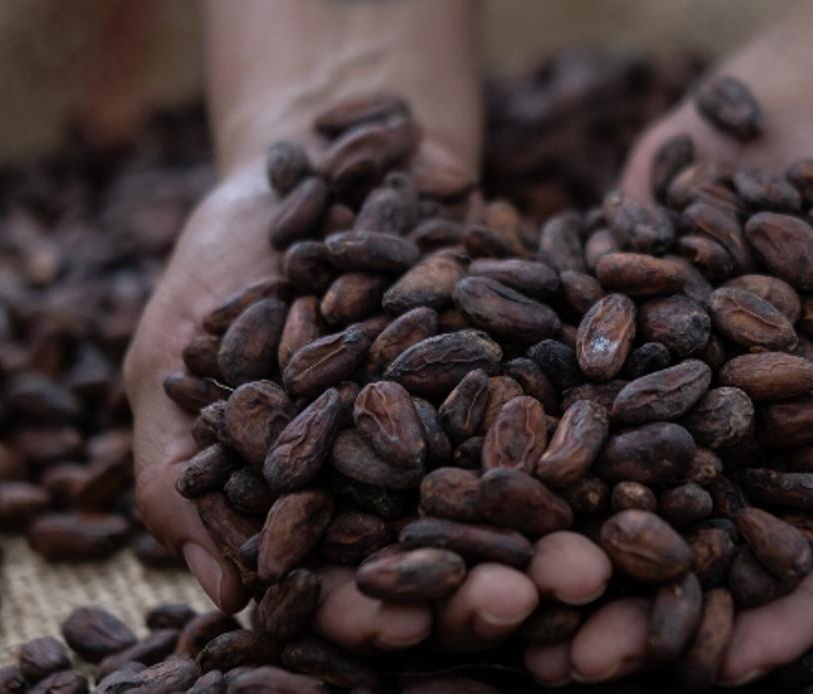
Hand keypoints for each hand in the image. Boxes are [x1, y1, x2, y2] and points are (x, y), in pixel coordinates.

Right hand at [123, 140, 614, 651]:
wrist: (332, 143)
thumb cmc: (231, 254)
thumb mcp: (177, 351)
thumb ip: (181, 472)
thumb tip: (228, 595)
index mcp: (324, 498)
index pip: (344, 583)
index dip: (373, 611)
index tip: (406, 625)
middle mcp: (409, 478)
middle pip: (449, 557)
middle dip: (488, 590)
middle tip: (527, 604)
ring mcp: (480, 425)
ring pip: (522, 504)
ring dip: (558, 542)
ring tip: (591, 568)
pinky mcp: (537, 368)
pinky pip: (575, 415)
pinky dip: (601, 446)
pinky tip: (635, 476)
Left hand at [524, 47, 812, 686]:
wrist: (809, 108)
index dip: (781, 618)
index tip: (735, 670)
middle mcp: (743, 440)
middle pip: (696, 543)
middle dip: (642, 608)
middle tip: (582, 665)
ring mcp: (672, 393)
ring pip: (616, 488)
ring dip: (566, 550)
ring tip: (513, 603)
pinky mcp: (612, 337)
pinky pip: (567, 395)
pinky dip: (525, 440)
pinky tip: (474, 483)